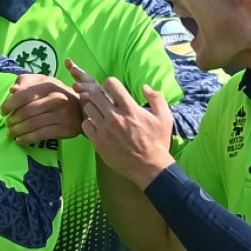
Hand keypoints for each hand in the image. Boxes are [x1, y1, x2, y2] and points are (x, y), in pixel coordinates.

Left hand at [1, 73, 82, 143]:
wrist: (82, 108)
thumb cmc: (57, 93)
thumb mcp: (44, 82)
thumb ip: (26, 81)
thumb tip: (12, 90)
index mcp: (49, 85)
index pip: (23, 95)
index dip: (9, 104)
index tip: (3, 111)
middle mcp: (56, 99)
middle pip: (26, 112)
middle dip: (12, 120)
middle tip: (7, 124)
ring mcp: (62, 114)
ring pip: (32, 124)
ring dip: (17, 131)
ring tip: (10, 133)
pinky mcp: (65, 128)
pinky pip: (40, 135)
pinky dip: (26, 139)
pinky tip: (20, 139)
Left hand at [67, 58, 174, 186]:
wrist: (149, 167)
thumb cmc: (158, 142)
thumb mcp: (165, 117)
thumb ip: (157, 98)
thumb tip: (144, 87)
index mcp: (130, 108)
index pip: (111, 83)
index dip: (111, 84)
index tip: (114, 91)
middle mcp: (115, 116)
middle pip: (95, 94)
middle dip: (99, 94)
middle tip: (104, 102)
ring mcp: (104, 129)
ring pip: (88, 108)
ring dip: (93, 108)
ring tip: (101, 114)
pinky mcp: (98, 141)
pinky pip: (85, 125)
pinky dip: (90, 124)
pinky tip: (97, 127)